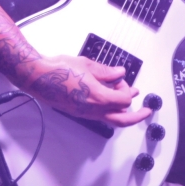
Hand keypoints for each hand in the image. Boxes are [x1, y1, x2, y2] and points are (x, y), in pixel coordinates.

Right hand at [14, 54, 151, 127]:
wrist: (38, 77)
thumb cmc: (59, 69)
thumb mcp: (87, 65)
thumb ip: (106, 71)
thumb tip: (120, 73)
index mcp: (97, 97)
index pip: (124, 101)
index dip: (128, 90)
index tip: (125, 82)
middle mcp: (92, 109)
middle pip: (121, 120)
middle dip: (137, 117)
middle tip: (147, 111)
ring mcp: (84, 113)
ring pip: (110, 119)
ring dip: (121, 109)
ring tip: (127, 98)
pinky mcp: (78, 112)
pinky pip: (98, 115)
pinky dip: (108, 108)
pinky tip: (108, 97)